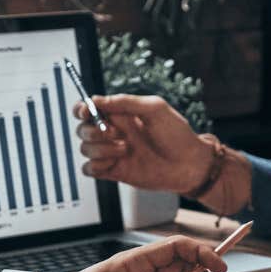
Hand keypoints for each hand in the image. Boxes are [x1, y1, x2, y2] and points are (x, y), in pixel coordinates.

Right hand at [74, 94, 209, 193]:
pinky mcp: (114, 171)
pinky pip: (89, 169)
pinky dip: (95, 165)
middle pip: (82, 128)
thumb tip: (97, 100)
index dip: (81, 109)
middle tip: (116, 133)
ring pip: (85, 148)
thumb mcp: (155, 109)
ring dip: (101, 148)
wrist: (189, 165)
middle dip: (94, 130)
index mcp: (120, 114)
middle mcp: (113, 132)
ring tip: (126, 148)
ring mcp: (112, 152)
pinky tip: (113, 163)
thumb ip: (125, 102)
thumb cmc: (177, 134)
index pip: (88, 108)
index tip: (87, 112)